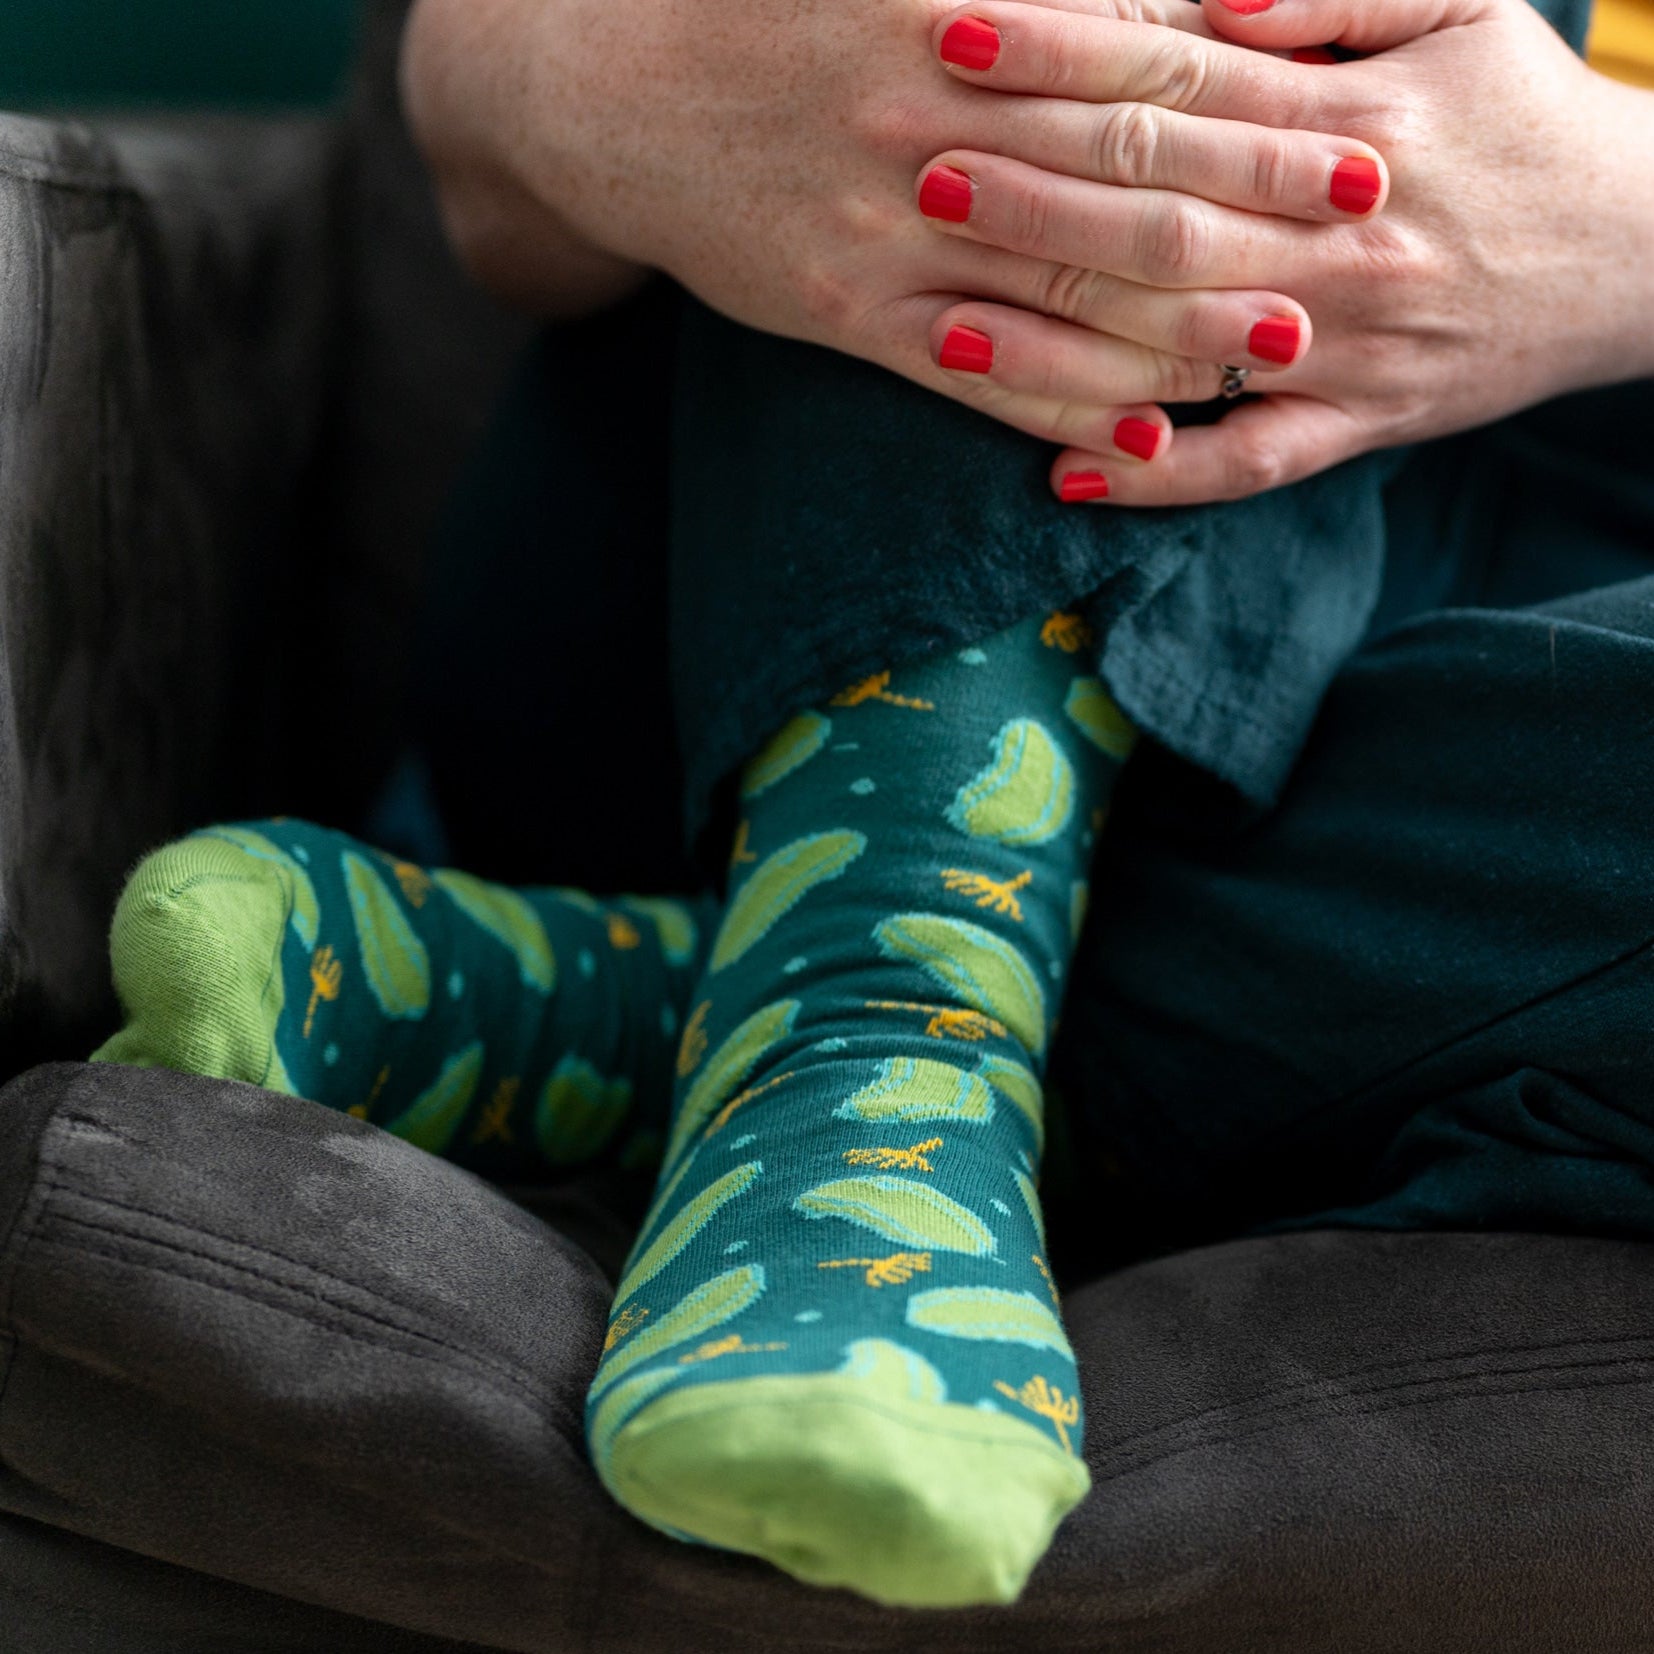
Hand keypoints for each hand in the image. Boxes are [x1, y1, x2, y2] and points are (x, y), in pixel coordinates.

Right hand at [400, 0, 1386, 463]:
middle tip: (1360, 230)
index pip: (1140, 60)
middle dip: (1254, 203)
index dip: (1258, 96)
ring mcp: (890, 230)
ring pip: (1062, 286)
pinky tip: (1144, 436)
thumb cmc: (768, 14)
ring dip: (1183, 321)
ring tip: (1286, 345)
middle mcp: (935, 123)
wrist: (611, 90)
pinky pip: (976, 373)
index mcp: (956, 12)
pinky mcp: (847, 313)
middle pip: (1127, 174)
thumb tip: (1168, 4)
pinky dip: (1065, 403)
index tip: (1354, 120)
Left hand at [922, 0, 1653, 502]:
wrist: (1641, 251)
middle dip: (1030, 199)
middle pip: (1158, 219)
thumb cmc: (1522, 121)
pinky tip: (1066, 476)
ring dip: (1056, 348)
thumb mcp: (1465, 9)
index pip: (1178, 87)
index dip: (1062, 59)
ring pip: (1181, 353)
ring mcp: (1347, 345)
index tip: (956, 37)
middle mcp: (1339, 240)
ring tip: (943, 334)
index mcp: (1355, 122)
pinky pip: (1249, 465)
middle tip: (917, 179)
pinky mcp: (1360, 426)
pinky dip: (1162, 479)